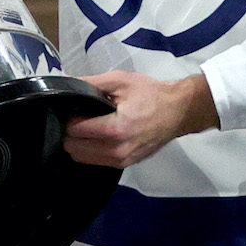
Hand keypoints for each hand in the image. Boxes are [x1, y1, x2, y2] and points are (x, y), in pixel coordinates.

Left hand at [63, 71, 218, 167]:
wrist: (179, 111)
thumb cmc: (150, 94)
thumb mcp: (120, 80)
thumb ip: (91, 83)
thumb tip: (66, 84)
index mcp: (116, 129)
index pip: (75, 131)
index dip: (68, 118)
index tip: (72, 108)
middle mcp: (117, 150)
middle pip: (74, 148)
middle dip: (70, 132)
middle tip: (78, 117)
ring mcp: (122, 161)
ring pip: (82, 158)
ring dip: (79, 143)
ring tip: (87, 126)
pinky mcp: (126, 165)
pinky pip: (96, 161)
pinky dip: (90, 150)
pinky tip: (96, 135)